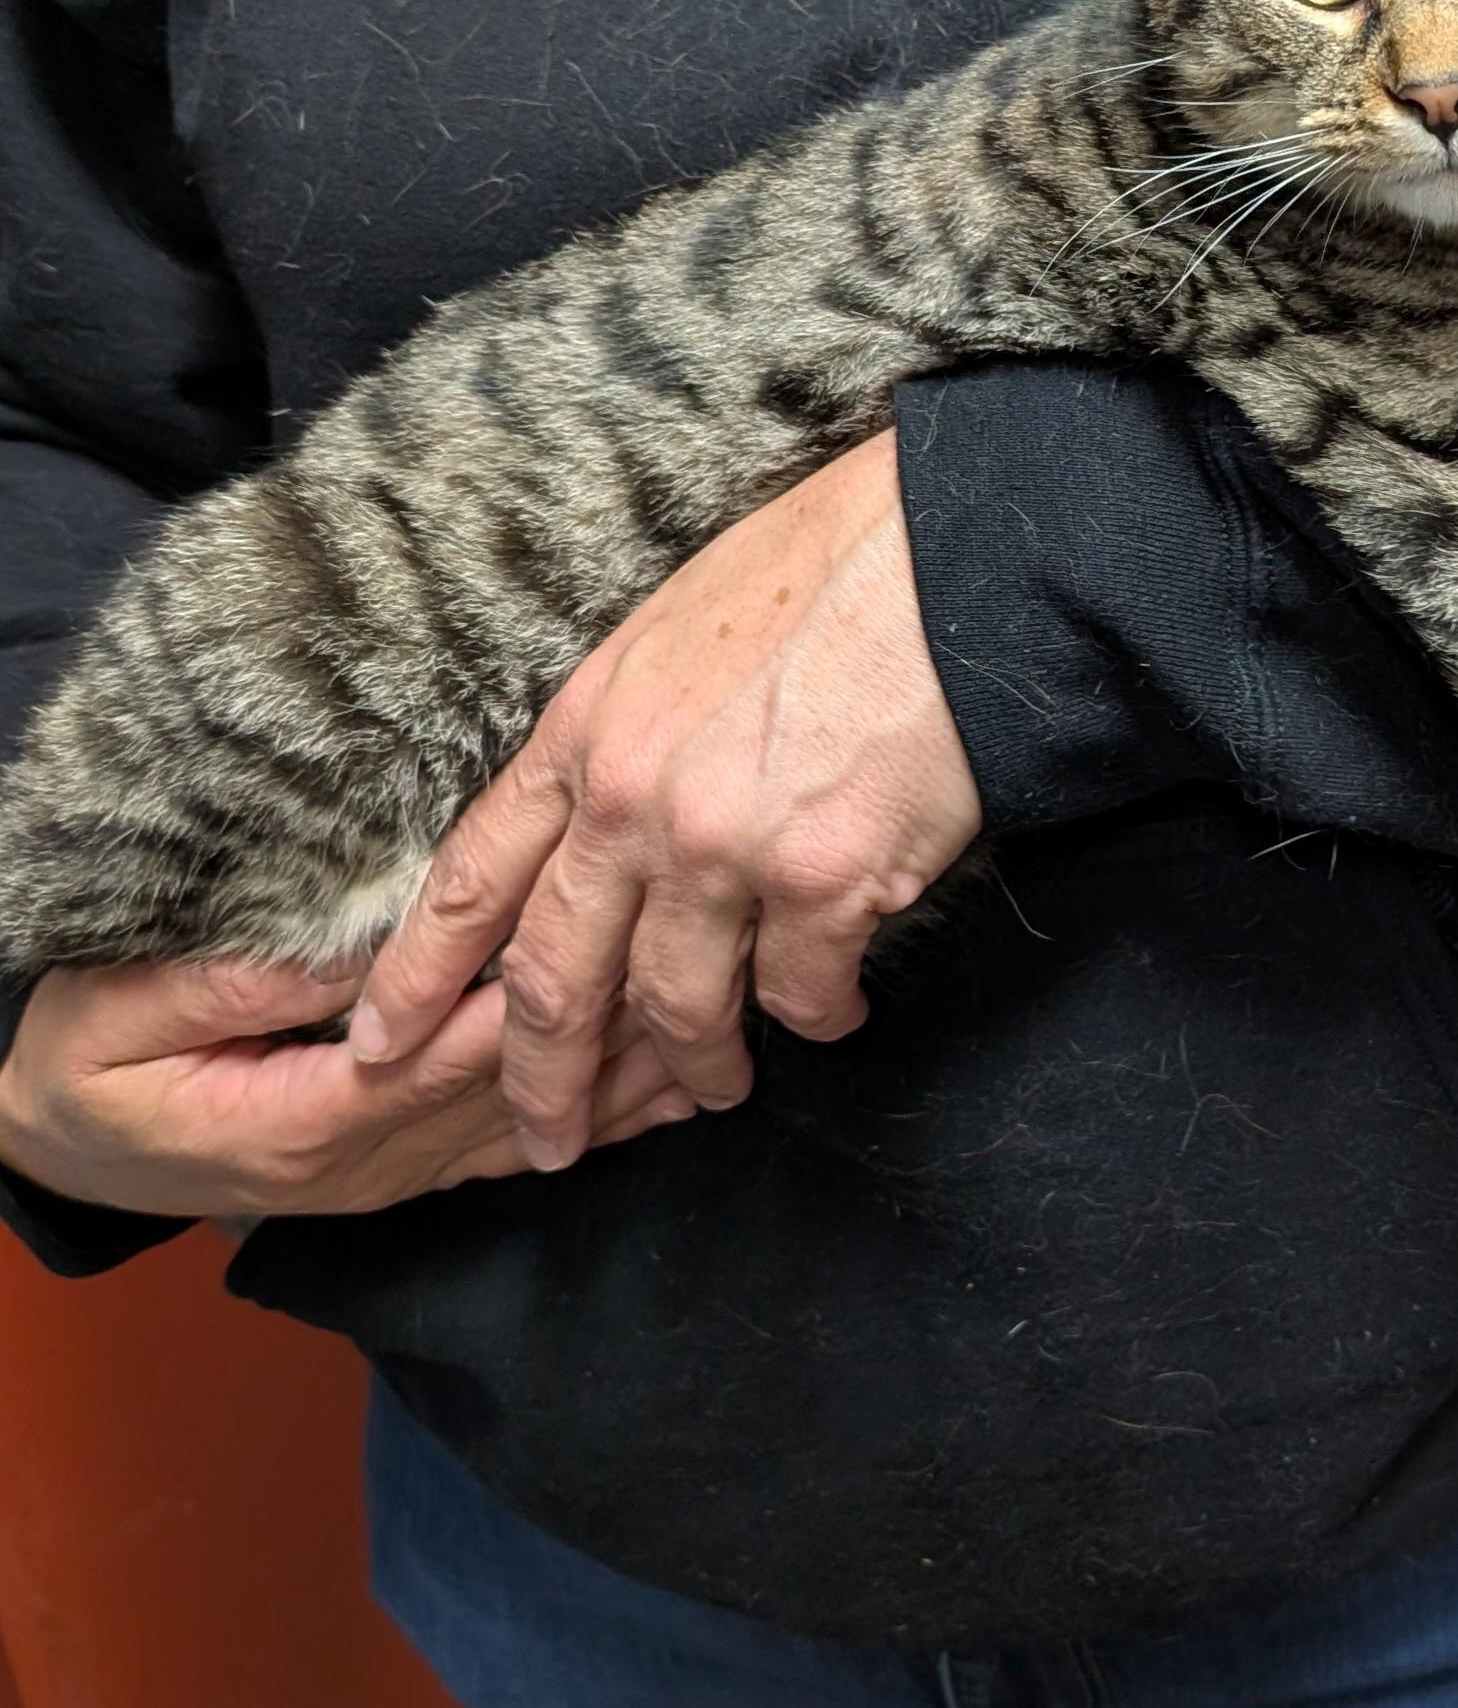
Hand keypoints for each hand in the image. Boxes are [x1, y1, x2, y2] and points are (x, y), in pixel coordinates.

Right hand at [0, 958, 693, 1219]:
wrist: (51, 1147)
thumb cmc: (82, 1065)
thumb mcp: (124, 1009)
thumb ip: (243, 984)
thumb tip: (358, 955)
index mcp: (304, 1122)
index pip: (442, 1062)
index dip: (528, 1011)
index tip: (606, 953)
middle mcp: (362, 1165)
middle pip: (506, 1100)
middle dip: (605, 1047)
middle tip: (701, 989)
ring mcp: (385, 1180)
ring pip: (524, 1131)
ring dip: (618, 1092)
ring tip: (714, 1043)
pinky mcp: (398, 1173)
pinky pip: (507, 1151)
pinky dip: (590, 1127)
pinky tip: (660, 1100)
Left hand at [350, 429, 981, 1169]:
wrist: (952, 557)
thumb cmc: (833, 570)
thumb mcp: (679, 629)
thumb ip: (631, 732)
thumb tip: (620, 818)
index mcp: (588, 730)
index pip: (475, 877)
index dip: (417, 976)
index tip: (380, 1044)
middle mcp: (635, 802)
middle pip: (557, 978)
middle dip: (544, 1078)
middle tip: (545, 1139)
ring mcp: (724, 850)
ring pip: (679, 1006)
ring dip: (695, 1065)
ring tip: (715, 1086)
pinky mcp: (824, 883)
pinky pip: (801, 994)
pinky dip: (818, 1017)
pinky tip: (836, 1011)